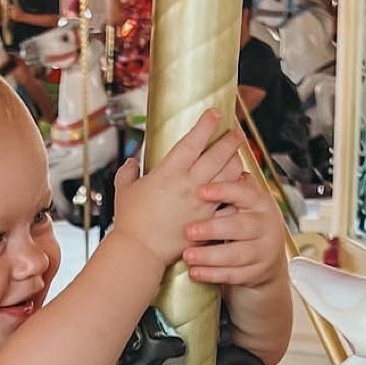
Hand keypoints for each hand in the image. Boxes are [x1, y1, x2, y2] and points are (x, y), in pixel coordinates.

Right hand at [113, 108, 248, 270]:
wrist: (140, 251)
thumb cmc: (130, 222)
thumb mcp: (124, 191)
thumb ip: (128, 173)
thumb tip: (131, 161)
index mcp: (169, 172)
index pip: (193, 141)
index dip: (206, 125)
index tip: (215, 113)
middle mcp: (190, 184)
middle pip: (218, 155)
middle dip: (230, 140)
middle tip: (237, 131)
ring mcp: (202, 203)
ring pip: (229, 176)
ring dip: (237, 163)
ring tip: (239, 156)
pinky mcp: (209, 221)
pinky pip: (230, 203)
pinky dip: (238, 193)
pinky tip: (241, 188)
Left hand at [182, 169, 283, 289]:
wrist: (265, 261)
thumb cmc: (245, 225)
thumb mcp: (242, 205)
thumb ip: (230, 188)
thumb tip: (206, 155)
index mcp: (259, 202)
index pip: (244, 193)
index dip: (224, 191)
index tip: (201, 191)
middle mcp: (265, 225)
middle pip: (240, 226)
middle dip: (213, 228)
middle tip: (189, 231)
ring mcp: (263, 251)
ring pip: (236, 254)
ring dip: (210, 255)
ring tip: (187, 255)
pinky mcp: (256, 272)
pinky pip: (233, 275)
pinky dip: (213, 274)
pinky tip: (196, 272)